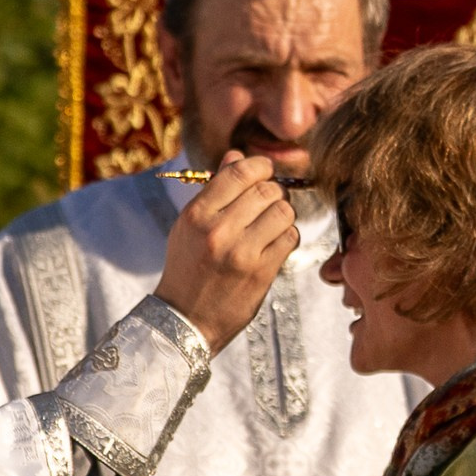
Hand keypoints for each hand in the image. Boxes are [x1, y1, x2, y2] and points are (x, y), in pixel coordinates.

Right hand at [153, 152, 300, 354]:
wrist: (185, 318)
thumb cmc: (188, 266)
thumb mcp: (189, 226)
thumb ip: (215, 190)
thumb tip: (238, 156)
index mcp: (197, 215)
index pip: (239, 173)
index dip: (260, 166)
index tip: (264, 170)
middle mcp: (219, 231)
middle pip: (266, 190)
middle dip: (274, 191)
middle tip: (270, 199)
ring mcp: (242, 253)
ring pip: (283, 212)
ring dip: (284, 213)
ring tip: (272, 221)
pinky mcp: (262, 273)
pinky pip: (290, 238)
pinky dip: (287, 236)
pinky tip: (274, 243)